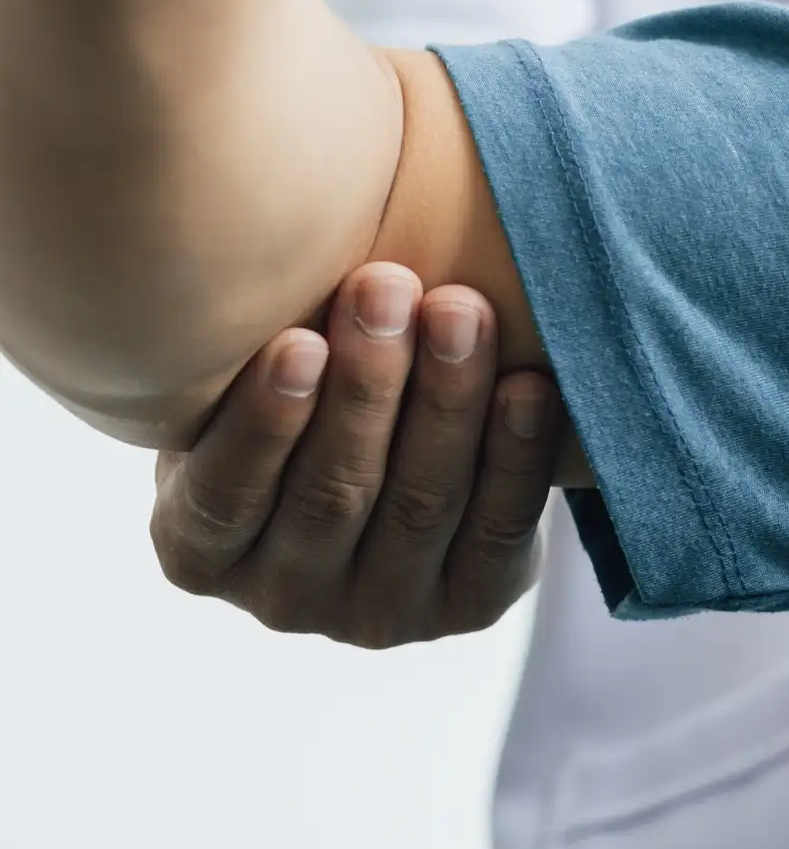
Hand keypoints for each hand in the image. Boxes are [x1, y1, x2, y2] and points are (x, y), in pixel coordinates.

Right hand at [150, 263, 566, 647]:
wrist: (401, 460)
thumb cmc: (304, 396)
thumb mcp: (256, 385)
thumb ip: (266, 349)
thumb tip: (286, 236)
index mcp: (200, 550)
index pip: (226, 496)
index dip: (265, 422)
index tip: (299, 341)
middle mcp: (283, 598)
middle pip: (335, 491)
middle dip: (370, 384)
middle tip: (390, 287)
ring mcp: (380, 612)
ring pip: (421, 504)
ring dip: (446, 400)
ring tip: (461, 311)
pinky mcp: (470, 605)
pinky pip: (499, 529)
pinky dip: (516, 454)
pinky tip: (528, 387)